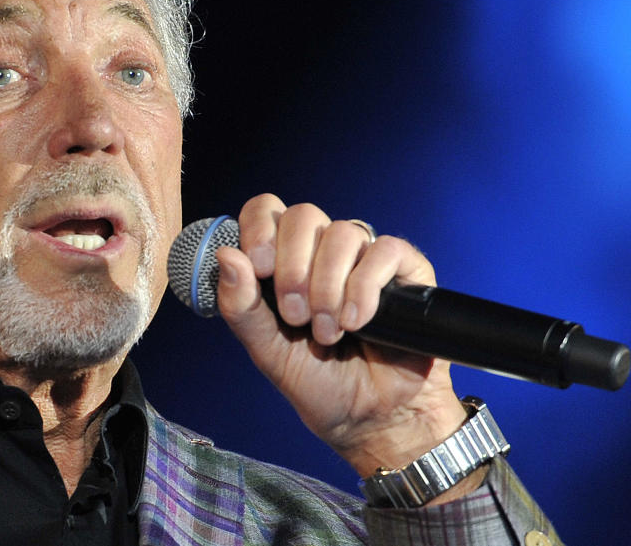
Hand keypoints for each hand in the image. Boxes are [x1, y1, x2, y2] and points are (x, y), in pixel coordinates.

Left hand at [213, 194, 473, 493]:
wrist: (371, 419)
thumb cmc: (318, 383)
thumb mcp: (267, 352)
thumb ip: (242, 307)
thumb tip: (225, 254)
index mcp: (284, 261)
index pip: (267, 210)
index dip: (260, 227)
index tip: (261, 266)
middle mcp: (323, 252)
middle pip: (304, 215)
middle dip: (294, 267)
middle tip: (296, 316)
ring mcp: (364, 258)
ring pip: (343, 232)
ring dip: (328, 286)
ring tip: (328, 332)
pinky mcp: (405, 270)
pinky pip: (384, 250)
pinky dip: (365, 286)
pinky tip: (358, 320)